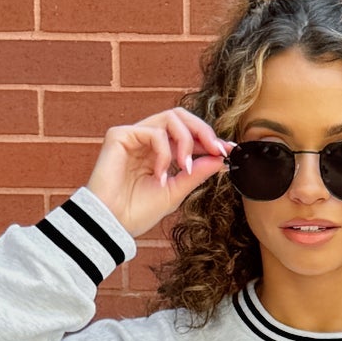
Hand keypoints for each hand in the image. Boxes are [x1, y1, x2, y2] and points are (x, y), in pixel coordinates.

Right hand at [86, 106, 232, 240]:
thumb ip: (196, 174)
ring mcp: (134, 136)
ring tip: (185, 168)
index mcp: (159, 153)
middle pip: (181, 116)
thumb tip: (219, 158)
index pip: (187, 134)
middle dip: (203, 130)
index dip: (209, 139)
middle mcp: (146, 140)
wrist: (113, 225)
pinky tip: (160, 175)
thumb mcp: (176, 192)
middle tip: (216, 149)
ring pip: (170, 118)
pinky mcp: (120, 135)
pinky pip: (153, 132)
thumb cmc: (137, 212)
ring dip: (186, 142)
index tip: (228, 151)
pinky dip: (164, 153)